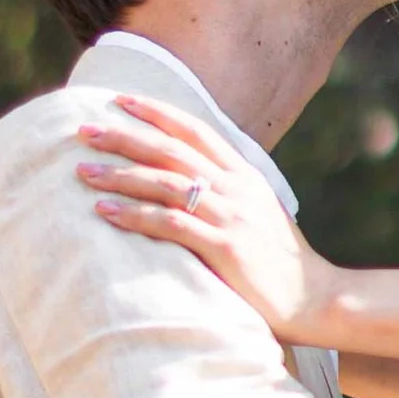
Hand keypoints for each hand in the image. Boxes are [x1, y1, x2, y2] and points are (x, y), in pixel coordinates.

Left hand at [74, 94, 338, 342]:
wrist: (315, 298)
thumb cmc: (280, 262)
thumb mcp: (259, 214)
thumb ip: (229, 192)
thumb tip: (192, 180)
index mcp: (245, 174)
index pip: (195, 130)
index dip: (156, 111)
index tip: (119, 99)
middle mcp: (237, 188)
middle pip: (171, 150)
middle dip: (124, 136)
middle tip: (84, 130)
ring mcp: (232, 216)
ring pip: (165, 183)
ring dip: (120, 175)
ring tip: (83, 172)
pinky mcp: (225, 247)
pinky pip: (170, 224)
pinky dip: (134, 215)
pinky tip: (105, 211)